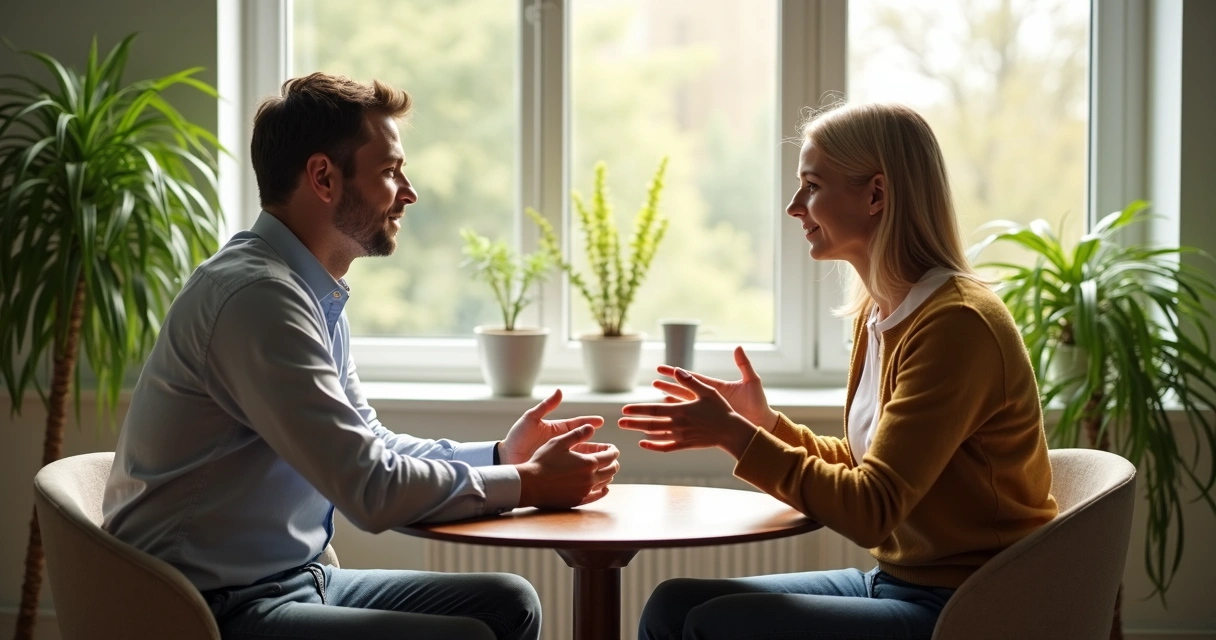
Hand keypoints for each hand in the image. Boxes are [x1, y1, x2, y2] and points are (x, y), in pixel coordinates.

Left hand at [500, 389, 605, 464]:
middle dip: (599, 446)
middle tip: (612, 448)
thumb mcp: (530, 419)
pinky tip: (595, 475)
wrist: (506, 458)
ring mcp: (560, 459)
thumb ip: (546, 406)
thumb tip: (559, 391)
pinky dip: (586, 473)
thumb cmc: (516, 438)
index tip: (601, 421)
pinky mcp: (558, 471)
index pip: (578, 426)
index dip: (589, 423)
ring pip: (583, 459)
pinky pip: (574, 472)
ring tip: (608, 460)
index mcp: (557, 431)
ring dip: (596, 459)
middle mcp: (561, 445)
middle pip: (585, 444)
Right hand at [517, 425, 620, 508]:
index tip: (611, 447)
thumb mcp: (559, 442)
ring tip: (605, 469)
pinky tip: (604, 488)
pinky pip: (597, 496)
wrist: (530, 485)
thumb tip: (592, 427)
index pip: (610, 456)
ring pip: (605, 482)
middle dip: (613, 461)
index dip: (613, 450)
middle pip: (611, 470)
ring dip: (608, 474)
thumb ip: (577, 434)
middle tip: (610, 457)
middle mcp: (590, 478)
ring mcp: (585, 491)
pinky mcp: (579, 500)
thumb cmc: (543, 462)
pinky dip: (603, 491)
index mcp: (588, 462)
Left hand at [620, 368, 759, 458]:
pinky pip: (665, 447)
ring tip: (627, 429)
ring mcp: (681, 436)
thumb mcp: (707, 392)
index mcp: (682, 410)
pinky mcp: (685, 445)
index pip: (654, 410)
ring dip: (639, 431)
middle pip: (650, 424)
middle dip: (633, 422)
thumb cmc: (720, 410)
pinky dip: (653, 446)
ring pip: (656, 435)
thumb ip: (690, 382)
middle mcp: (678, 424)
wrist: (731, 432)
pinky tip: (643, 443)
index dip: (638, 410)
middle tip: (619, 422)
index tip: (625, 409)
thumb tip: (676, 370)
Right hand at [654, 346, 778, 431]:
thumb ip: (744, 365)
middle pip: (684, 390)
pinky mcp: (710, 422)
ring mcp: (708, 410)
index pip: (691, 377)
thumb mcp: (751, 381)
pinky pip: (691, 420)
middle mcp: (709, 397)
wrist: (762, 421)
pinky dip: (681, 418)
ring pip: (685, 405)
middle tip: (653, 383)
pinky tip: (670, 419)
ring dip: (671, 402)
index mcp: (715, 386)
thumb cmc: (758, 402)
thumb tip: (738, 346)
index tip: (661, 368)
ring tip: (657, 400)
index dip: (676, 373)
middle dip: (668, 386)